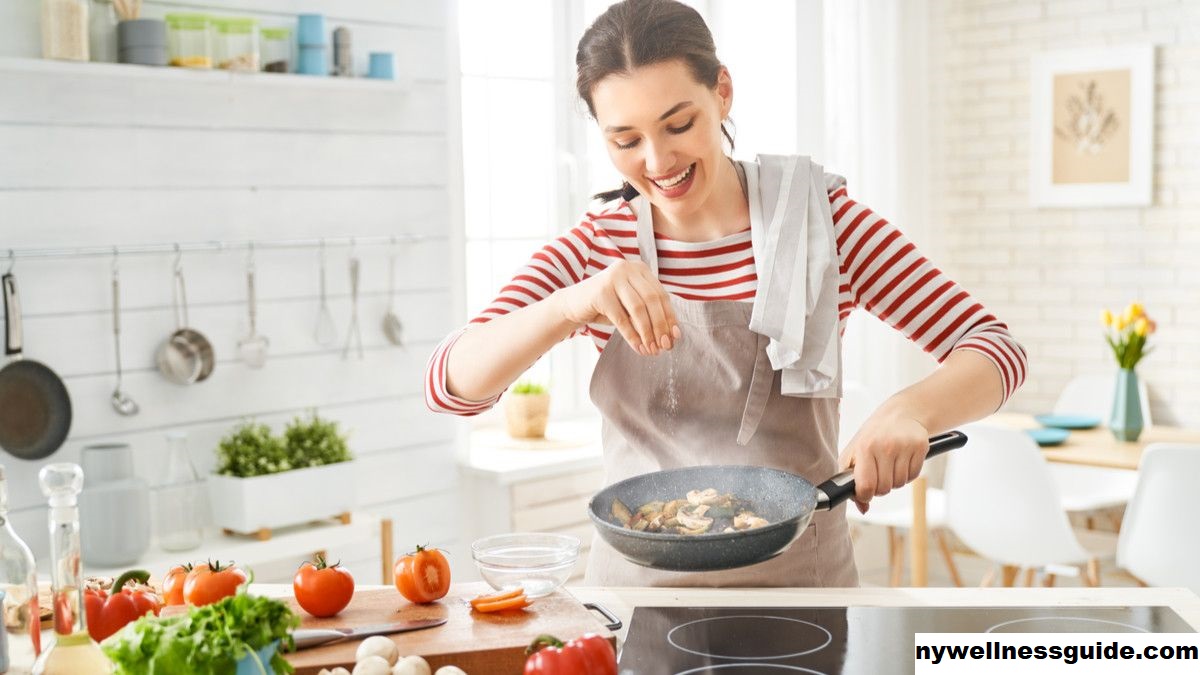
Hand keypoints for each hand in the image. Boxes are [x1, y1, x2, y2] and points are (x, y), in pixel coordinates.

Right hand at [554, 259, 680, 354]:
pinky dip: (632, 336)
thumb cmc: (607, 307)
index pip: (661, 294)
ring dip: (647, 333)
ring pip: (638, 309)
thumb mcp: (631, 306)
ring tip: (651, 350)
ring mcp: (613, 278)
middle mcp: (627, 268)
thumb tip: (672, 336)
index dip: (670, 317)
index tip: (675, 337)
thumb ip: (650, 313)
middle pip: (652, 300)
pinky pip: (621, 318)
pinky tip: (638, 347)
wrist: (574, 304)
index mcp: (640, 269)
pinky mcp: (600, 292)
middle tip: (664, 347)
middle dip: (660, 326)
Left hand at [838, 411, 930, 513]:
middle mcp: (885, 446)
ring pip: (899, 484)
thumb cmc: (873, 436)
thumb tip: (863, 508)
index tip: (865, 492)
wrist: (900, 414)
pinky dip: (907, 474)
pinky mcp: (920, 447)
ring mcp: (904, 446)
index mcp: (864, 447)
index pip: (866, 486)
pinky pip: (913, 477)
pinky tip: (902, 461)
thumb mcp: (854, 452)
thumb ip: (851, 481)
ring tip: (890, 464)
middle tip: (878, 474)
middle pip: (884, 488)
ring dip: (894, 480)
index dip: (865, 495)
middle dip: (880, 487)